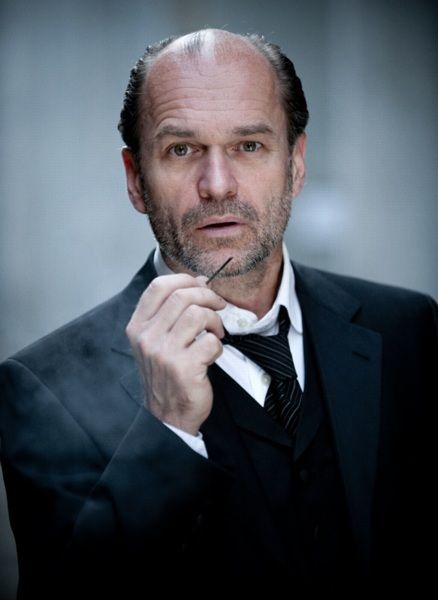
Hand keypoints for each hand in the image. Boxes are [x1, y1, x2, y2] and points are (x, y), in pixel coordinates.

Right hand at [126, 274, 226, 434]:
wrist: (168, 415)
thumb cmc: (167, 374)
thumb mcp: (156, 341)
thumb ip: (171, 312)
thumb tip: (198, 282)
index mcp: (137, 327)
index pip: (159, 286)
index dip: (184, 279)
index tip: (201, 286)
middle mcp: (147, 338)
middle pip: (182, 296)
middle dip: (208, 297)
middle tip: (218, 306)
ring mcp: (164, 353)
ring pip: (197, 315)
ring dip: (214, 321)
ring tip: (215, 332)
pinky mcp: (184, 368)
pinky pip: (210, 341)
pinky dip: (218, 345)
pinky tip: (212, 355)